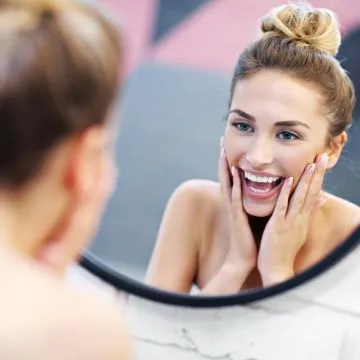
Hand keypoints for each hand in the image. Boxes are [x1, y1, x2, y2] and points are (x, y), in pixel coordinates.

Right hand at [218, 137, 256, 272]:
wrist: (244, 259)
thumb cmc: (251, 239)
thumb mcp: (254, 217)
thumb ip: (258, 203)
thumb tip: (268, 192)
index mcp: (237, 202)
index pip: (232, 178)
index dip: (230, 162)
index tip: (230, 145)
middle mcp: (232, 203)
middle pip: (226, 176)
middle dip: (223, 159)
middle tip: (222, 140)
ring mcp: (233, 209)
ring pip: (227, 183)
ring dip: (224, 167)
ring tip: (223, 150)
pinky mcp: (237, 217)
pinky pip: (235, 197)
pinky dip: (234, 184)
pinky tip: (234, 172)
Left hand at [258, 153, 327, 285]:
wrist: (277, 270)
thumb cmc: (284, 250)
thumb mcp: (300, 230)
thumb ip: (308, 214)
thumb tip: (320, 199)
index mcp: (303, 219)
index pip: (314, 194)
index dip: (319, 177)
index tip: (322, 161)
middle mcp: (300, 218)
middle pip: (311, 192)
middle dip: (317, 174)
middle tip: (323, 155)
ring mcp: (290, 222)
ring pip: (300, 197)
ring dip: (306, 180)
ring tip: (312, 163)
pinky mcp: (278, 226)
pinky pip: (282, 207)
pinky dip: (285, 193)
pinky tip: (287, 180)